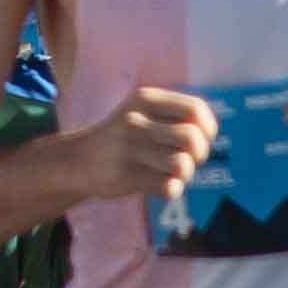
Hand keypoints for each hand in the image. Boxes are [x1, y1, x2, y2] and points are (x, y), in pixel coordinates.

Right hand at [82, 84, 222, 218]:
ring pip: (182, 165)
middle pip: (192, 138)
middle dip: (200, 153)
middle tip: (189, 158)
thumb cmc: (122, 136)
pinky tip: (161, 184)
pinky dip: (171, 189)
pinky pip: (168, 188)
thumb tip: (209, 132)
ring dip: (185, 174)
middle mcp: (137, 120)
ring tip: (174, 172)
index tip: (203, 137)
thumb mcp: (141, 111)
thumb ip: (174, 114)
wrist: (78, 160)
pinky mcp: (126, 176)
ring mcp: (130, 149)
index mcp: (146, 98)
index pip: (196, 109)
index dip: (208, 128)